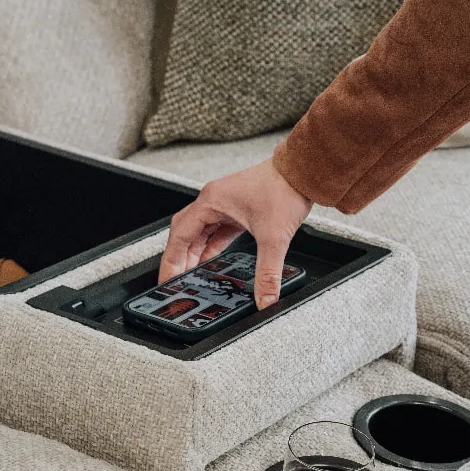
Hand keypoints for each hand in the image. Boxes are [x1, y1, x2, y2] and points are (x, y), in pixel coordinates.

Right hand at [159, 159, 311, 310]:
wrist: (301, 172)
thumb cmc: (284, 188)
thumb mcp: (274, 238)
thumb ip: (268, 273)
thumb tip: (265, 298)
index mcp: (210, 202)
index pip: (179, 236)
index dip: (171, 262)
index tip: (167, 280)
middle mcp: (212, 200)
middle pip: (183, 233)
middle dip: (178, 258)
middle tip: (176, 281)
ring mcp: (223, 203)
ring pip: (198, 231)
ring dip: (193, 253)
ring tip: (191, 274)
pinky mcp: (236, 207)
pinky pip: (215, 229)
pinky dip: (211, 246)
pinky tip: (211, 259)